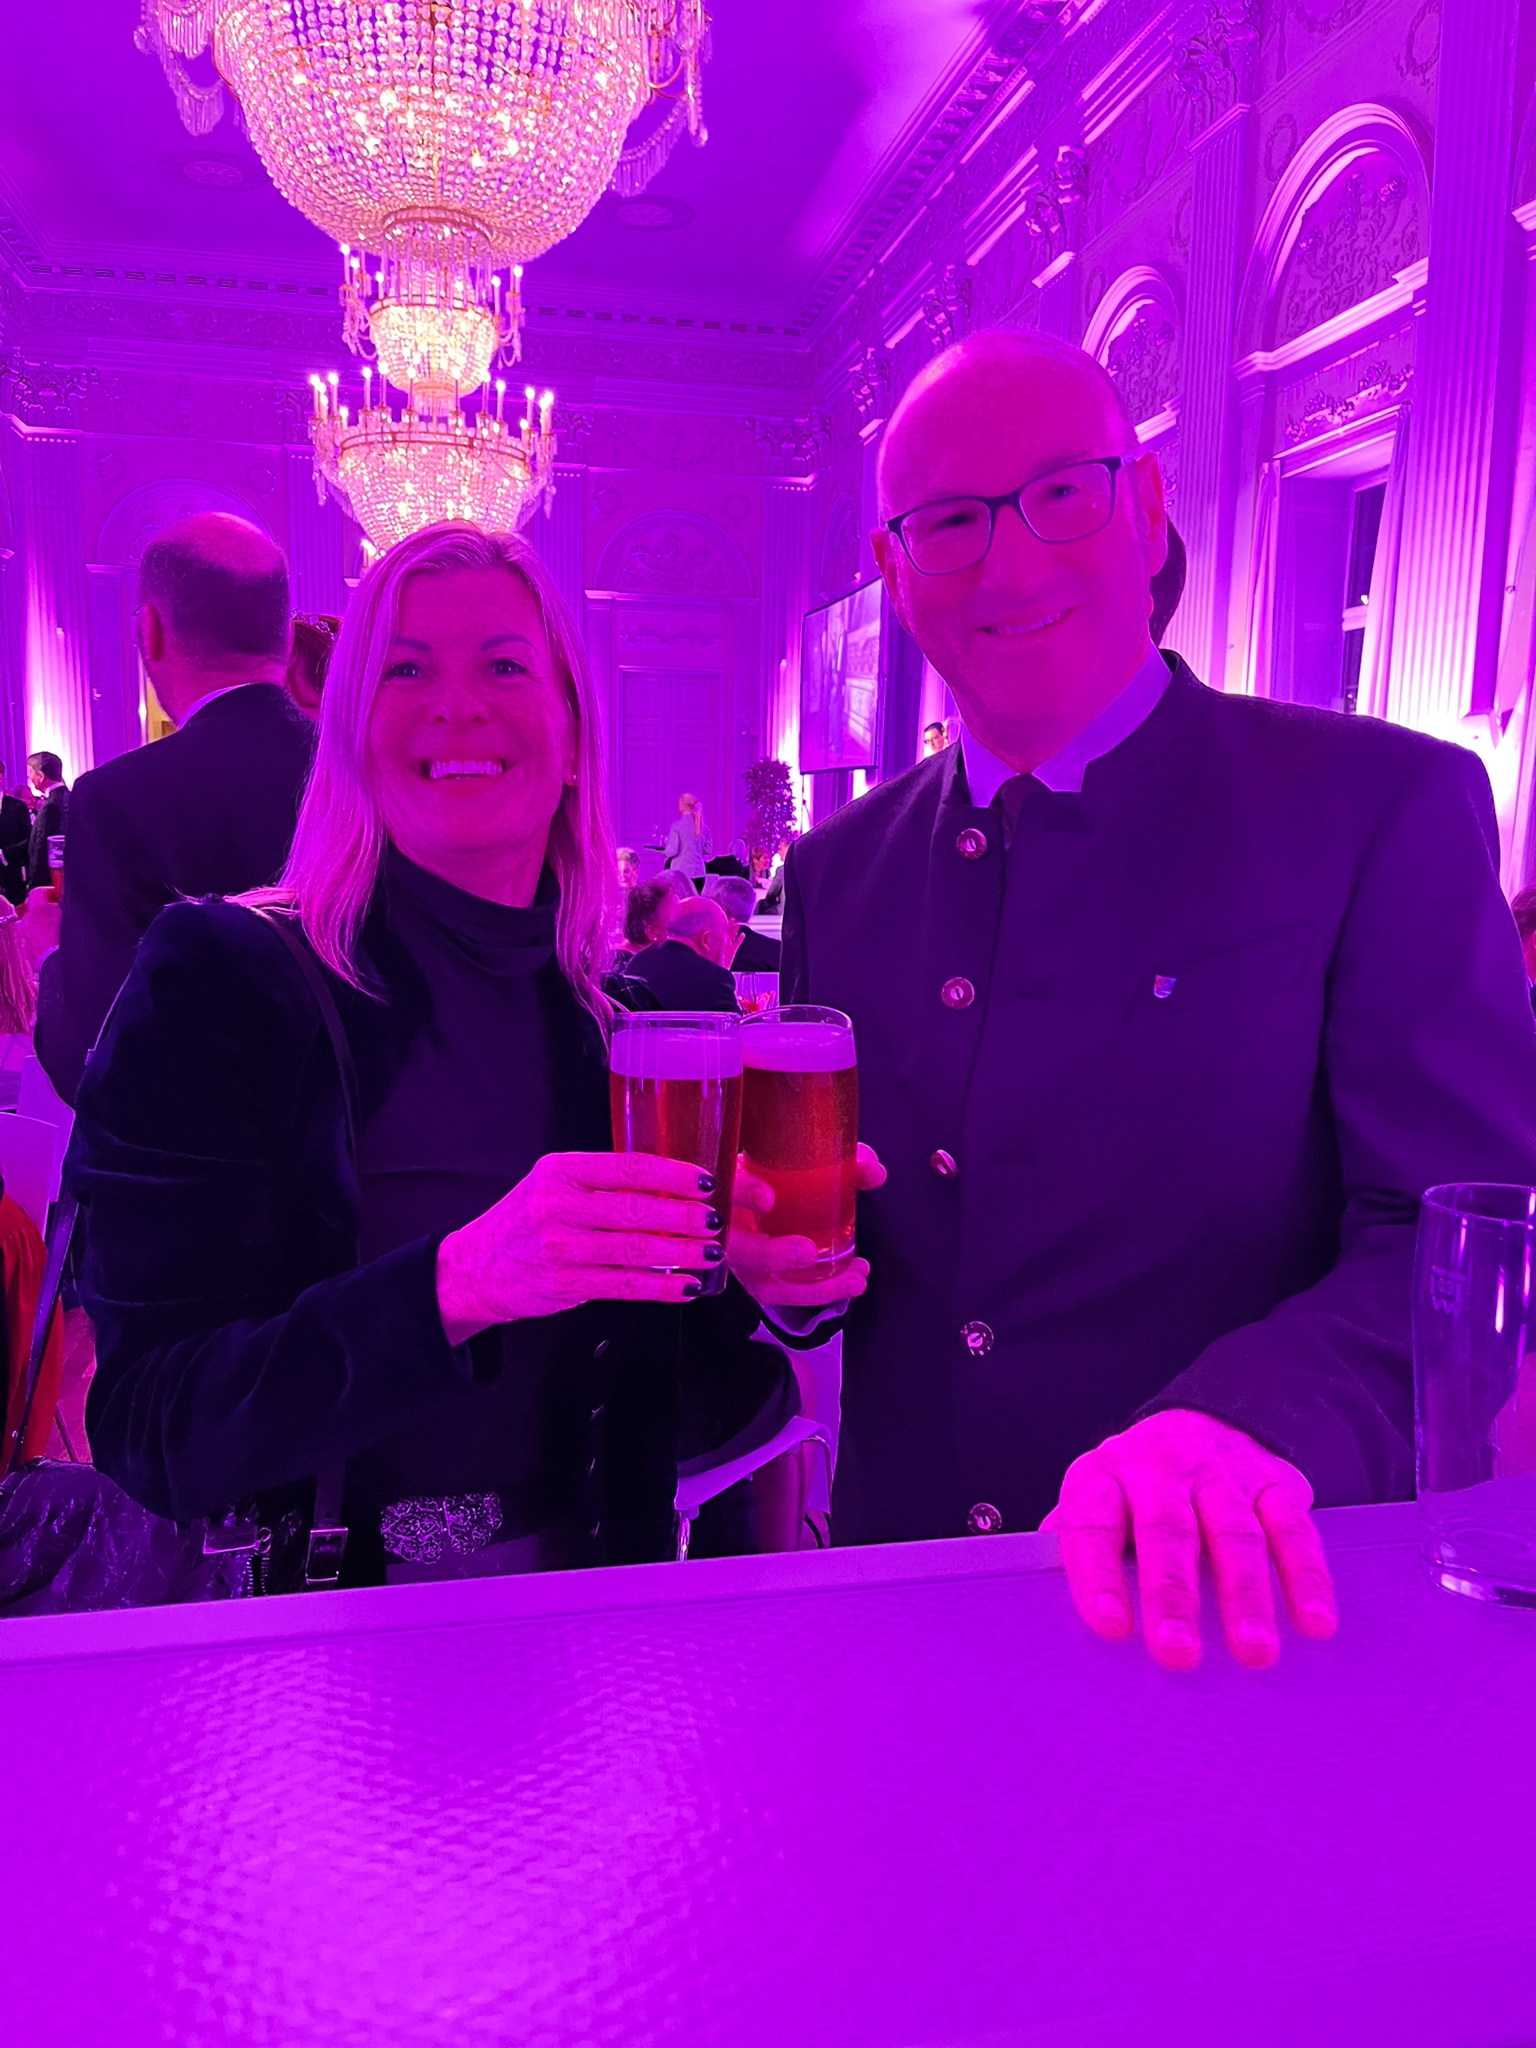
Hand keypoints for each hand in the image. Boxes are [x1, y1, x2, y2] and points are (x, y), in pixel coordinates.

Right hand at [437, 1151, 719, 1342]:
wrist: (476, 1267)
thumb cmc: (526, 1221)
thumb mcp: (555, 1184)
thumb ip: (604, 1182)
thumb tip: (672, 1187)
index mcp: (562, 1170)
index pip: (629, 1167)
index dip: (674, 1175)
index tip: (706, 1182)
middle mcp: (559, 1205)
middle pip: (636, 1209)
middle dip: (684, 1216)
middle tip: (716, 1220)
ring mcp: (561, 1247)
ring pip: (635, 1249)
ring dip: (681, 1253)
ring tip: (711, 1253)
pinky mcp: (565, 1283)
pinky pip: (624, 1284)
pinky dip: (661, 1286)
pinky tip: (686, 1286)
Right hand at [726, 1142, 886, 1307]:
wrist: (759, 1195)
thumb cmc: (778, 1176)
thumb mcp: (804, 1163)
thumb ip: (841, 1163)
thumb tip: (874, 1171)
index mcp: (731, 1185)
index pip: (727, 1187)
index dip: (743, 1193)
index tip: (768, 1198)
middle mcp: (728, 1227)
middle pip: (737, 1248)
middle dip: (772, 1255)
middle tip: (808, 1252)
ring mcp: (741, 1260)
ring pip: (762, 1284)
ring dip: (809, 1289)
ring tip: (853, 1280)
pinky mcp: (759, 1280)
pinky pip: (783, 1295)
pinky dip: (818, 1293)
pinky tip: (850, 1282)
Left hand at [1039, 1409, 1337, 1671]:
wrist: (1199, 1424)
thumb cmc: (1133, 1491)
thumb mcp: (1094, 1503)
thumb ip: (1071, 1548)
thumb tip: (1035, 1603)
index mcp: (1103, 1476)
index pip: (1093, 1523)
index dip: (1097, 1573)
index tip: (1108, 1626)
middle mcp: (1161, 1468)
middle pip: (1167, 1530)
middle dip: (1172, 1592)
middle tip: (1177, 1652)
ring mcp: (1222, 1473)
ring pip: (1234, 1532)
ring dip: (1246, 1594)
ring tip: (1253, 1651)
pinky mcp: (1274, 1482)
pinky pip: (1294, 1528)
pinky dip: (1307, 1576)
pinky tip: (1313, 1621)